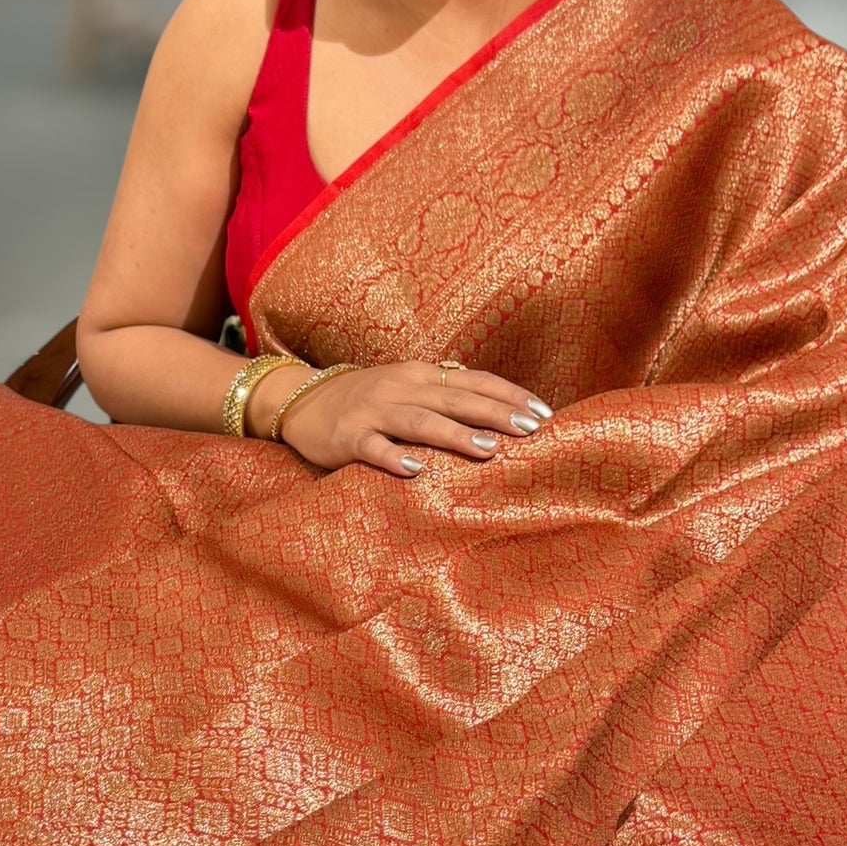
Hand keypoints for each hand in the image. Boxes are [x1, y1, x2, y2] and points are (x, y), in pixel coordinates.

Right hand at [256, 360, 552, 477]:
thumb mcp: (408, 387)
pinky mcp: (347, 438)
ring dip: (455, 434)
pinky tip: (416, 471)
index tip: (545, 412)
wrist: (301, 401)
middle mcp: (401, 388)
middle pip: (455, 399)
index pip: (473, 381)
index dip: (509, 395)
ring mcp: (373, 412)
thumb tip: (500, 409)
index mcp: (420, 375)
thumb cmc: (367, 400)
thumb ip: (447, 395)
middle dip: (496, 413)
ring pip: (419, 421)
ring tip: (488, 448)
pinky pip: (373, 448)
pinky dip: (394, 459)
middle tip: (532, 429)